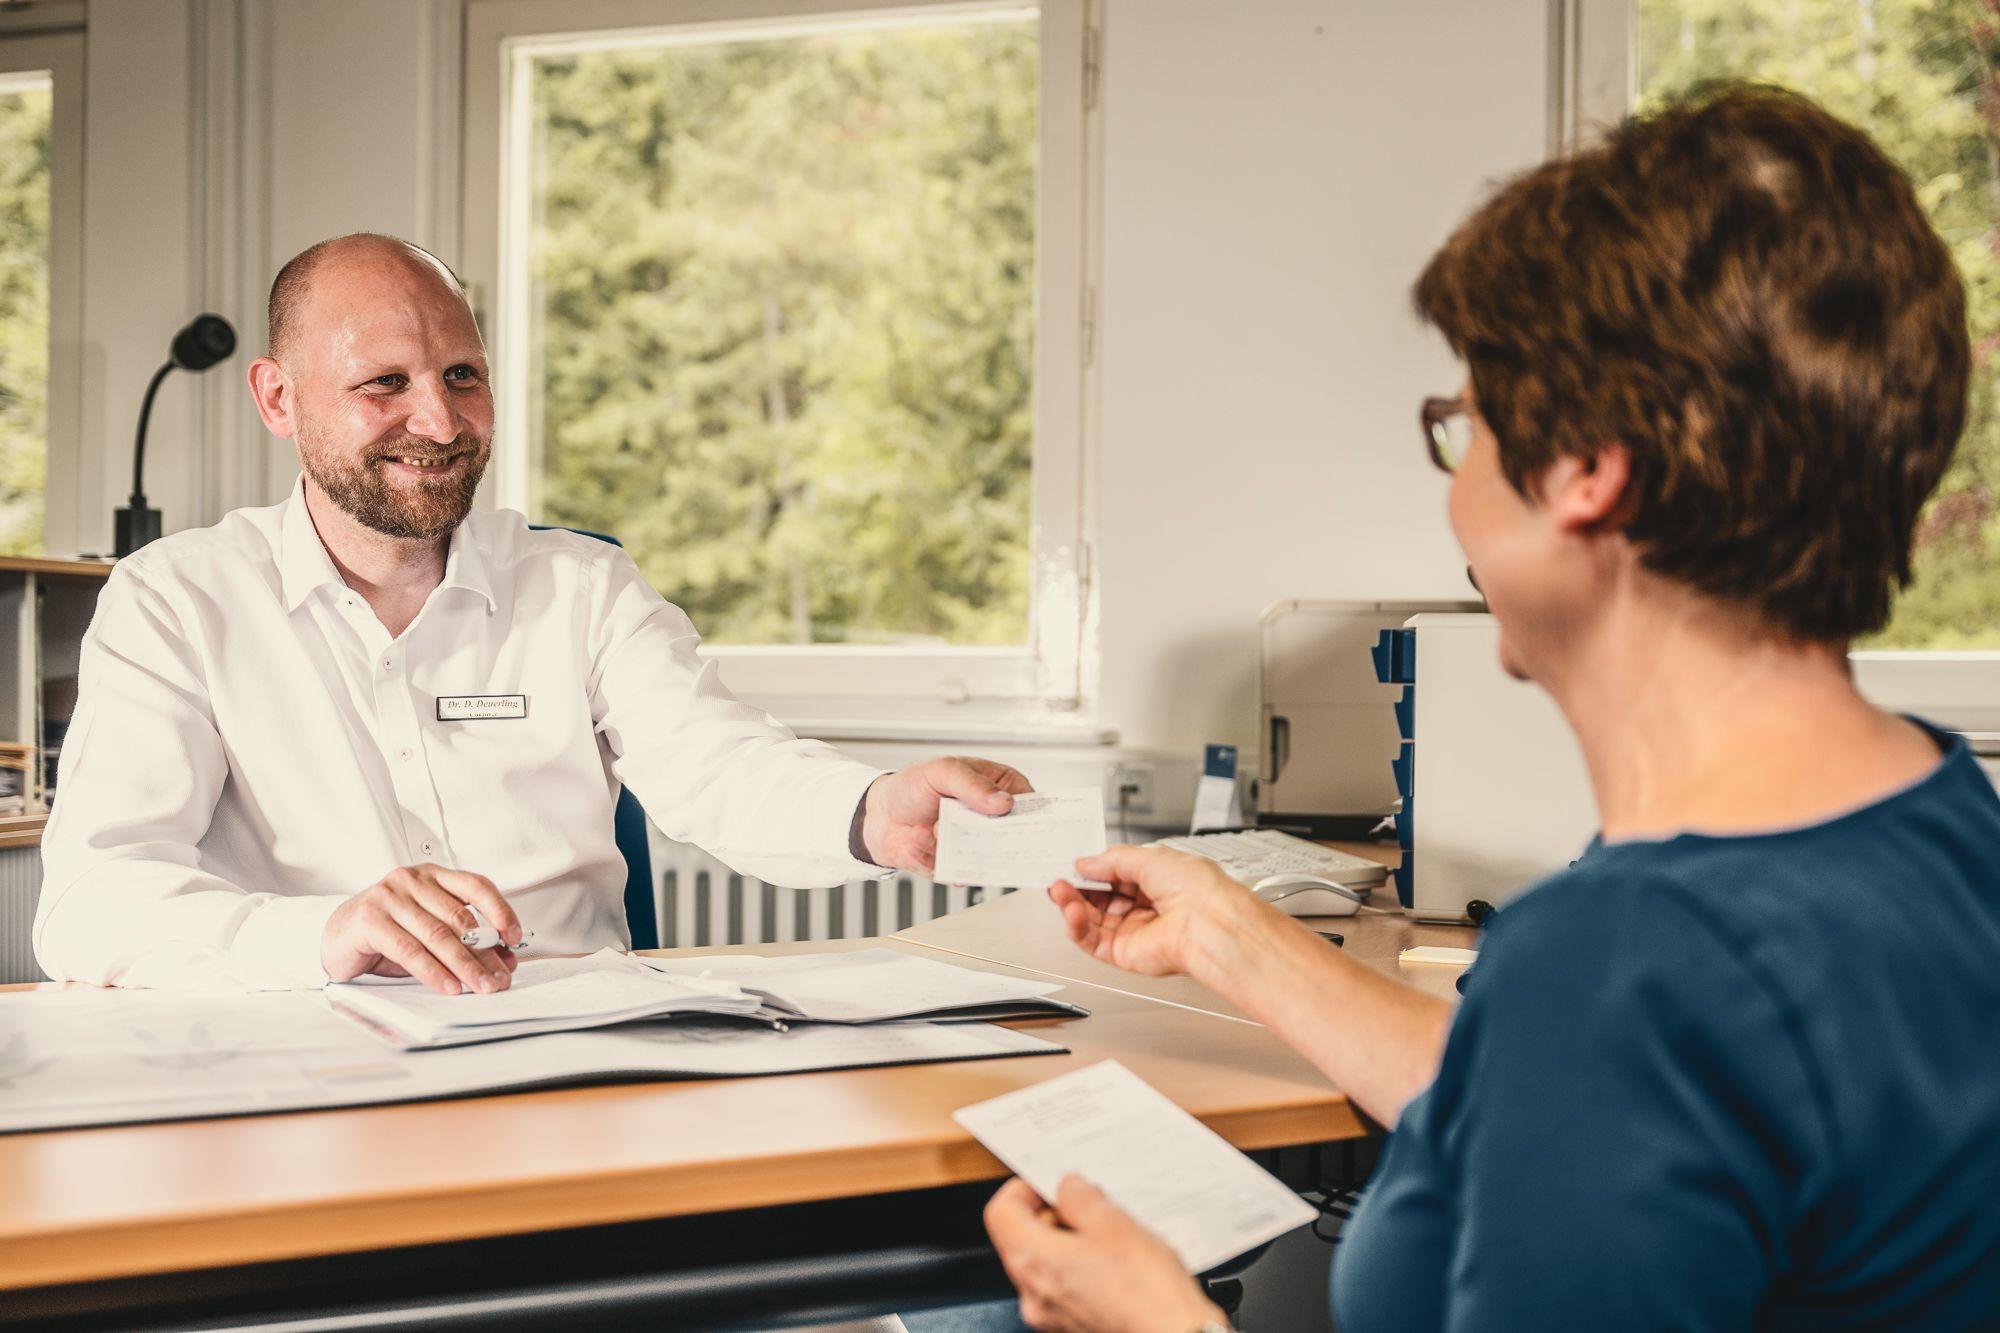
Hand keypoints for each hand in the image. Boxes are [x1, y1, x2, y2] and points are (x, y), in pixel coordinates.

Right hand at [321, 864, 521, 994]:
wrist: (335, 937)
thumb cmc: (388, 934)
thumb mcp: (429, 934)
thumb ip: (464, 941)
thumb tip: (505, 960)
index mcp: (433, 875)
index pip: (476, 885)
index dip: (500, 910)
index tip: (516, 936)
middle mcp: (412, 879)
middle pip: (460, 918)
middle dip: (485, 952)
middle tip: (500, 978)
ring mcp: (389, 896)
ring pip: (437, 935)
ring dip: (464, 966)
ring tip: (481, 987)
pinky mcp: (370, 918)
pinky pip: (410, 949)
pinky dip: (433, 972)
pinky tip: (449, 987)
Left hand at [859, 756, 1032, 874]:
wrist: (879, 818)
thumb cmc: (911, 787)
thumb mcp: (942, 771)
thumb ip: (972, 785)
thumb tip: (1003, 802)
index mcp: (996, 786)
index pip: (1028, 801)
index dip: (1037, 813)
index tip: (1037, 824)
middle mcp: (991, 816)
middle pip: (1018, 834)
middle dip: (1015, 840)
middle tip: (1006, 841)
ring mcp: (978, 842)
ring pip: (998, 857)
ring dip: (985, 856)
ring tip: (967, 846)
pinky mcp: (964, 864)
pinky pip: (973, 873)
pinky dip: (964, 872)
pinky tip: (951, 862)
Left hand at [984, 1175, 1224, 1332]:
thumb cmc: (1146, 1292)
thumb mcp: (1113, 1223)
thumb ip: (1080, 1197)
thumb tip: (1067, 1188)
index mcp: (1032, 1261)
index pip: (1001, 1213)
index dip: (1024, 1189)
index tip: (1049, 1182)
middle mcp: (1032, 1293)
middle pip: (1021, 1237)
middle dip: (1052, 1214)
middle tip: (1089, 1203)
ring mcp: (1050, 1314)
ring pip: (1045, 1262)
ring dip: (1069, 1240)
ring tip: (1109, 1234)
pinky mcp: (1071, 1325)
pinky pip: (1064, 1284)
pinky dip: (1080, 1265)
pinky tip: (1114, 1261)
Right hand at [1049, 845, 1244, 977]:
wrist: (1210, 924)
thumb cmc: (1199, 891)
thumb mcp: (1150, 857)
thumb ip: (1113, 859)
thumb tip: (1087, 862)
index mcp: (1155, 881)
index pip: (1113, 874)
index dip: (1091, 869)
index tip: (1071, 862)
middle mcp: (1144, 907)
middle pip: (1098, 897)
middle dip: (1076, 886)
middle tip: (1059, 875)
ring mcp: (1133, 931)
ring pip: (1090, 919)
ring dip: (1071, 904)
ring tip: (1059, 890)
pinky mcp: (1124, 953)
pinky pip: (1091, 941)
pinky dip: (1076, 925)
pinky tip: (1070, 910)